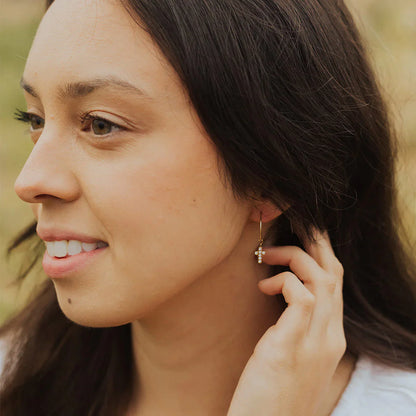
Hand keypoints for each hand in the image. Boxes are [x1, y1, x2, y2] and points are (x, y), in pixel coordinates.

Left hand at [227, 228, 345, 415]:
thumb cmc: (271, 393)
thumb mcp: (292, 356)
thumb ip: (296, 328)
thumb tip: (282, 295)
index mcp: (330, 338)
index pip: (335, 284)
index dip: (320, 253)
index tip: (301, 235)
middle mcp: (330, 337)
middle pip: (334, 273)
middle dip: (316, 241)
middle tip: (293, 222)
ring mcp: (315, 343)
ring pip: (323, 278)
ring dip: (293, 256)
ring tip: (265, 256)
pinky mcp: (292, 347)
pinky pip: (303, 297)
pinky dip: (284, 281)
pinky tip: (264, 286)